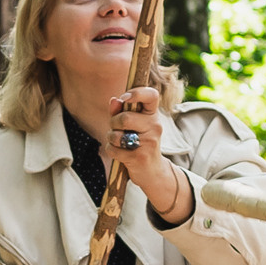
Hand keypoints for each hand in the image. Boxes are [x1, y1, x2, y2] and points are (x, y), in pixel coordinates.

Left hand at [107, 84, 185, 219]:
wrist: (153, 172)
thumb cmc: (140, 143)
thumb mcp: (134, 125)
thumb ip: (121, 111)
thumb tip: (114, 100)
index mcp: (153, 115)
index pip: (152, 95)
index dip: (137, 92)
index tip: (125, 98)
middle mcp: (154, 127)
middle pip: (125, 118)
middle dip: (113, 123)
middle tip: (116, 129)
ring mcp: (149, 143)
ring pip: (117, 135)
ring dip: (111, 138)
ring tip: (118, 142)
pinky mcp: (139, 158)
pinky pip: (114, 149)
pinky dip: (111, 150)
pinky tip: (120, 153)